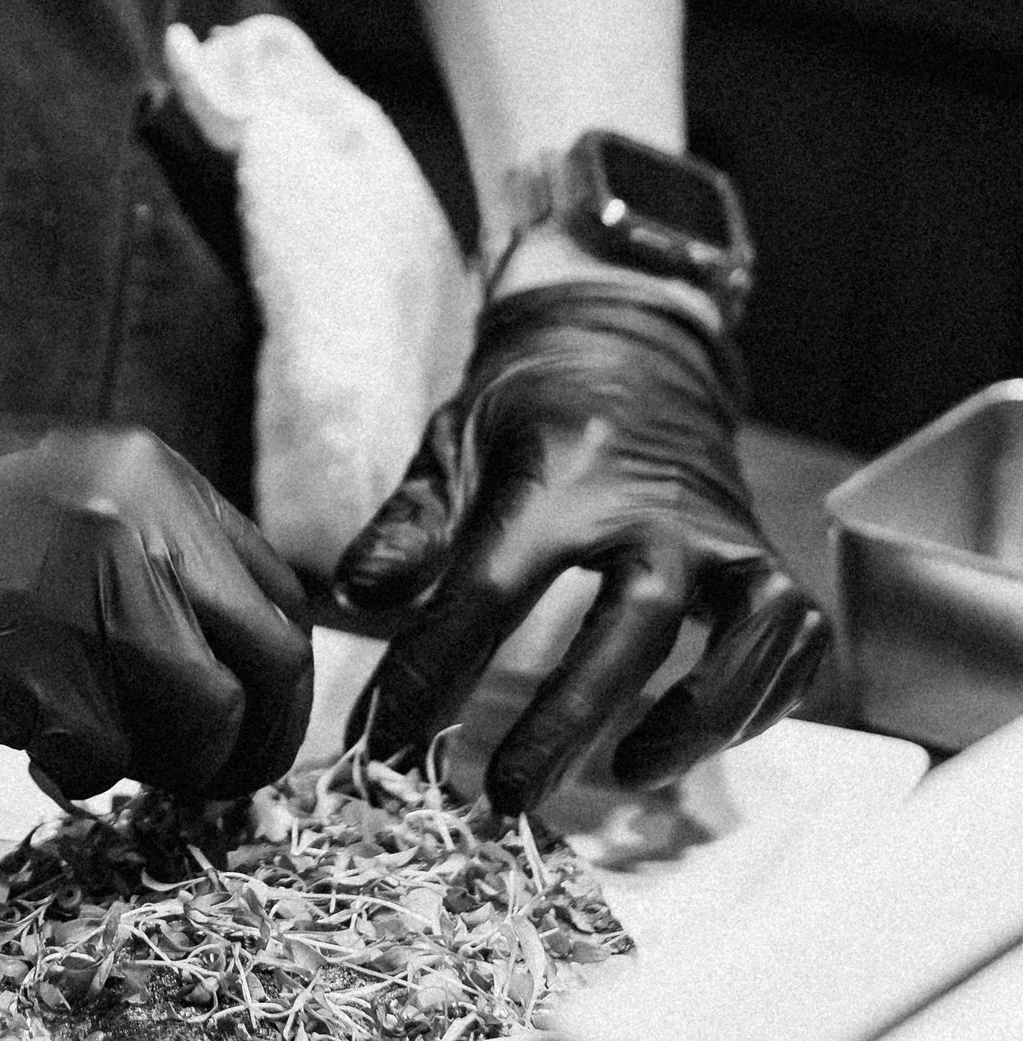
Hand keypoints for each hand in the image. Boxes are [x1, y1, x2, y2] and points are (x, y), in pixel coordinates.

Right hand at [0, 361, 313, 801]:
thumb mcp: (67, 487)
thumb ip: (148, 558)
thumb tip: (214, 669)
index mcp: (156, 475)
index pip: (280, 598)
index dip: (271, 681)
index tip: (241, 723)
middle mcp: (144, 523)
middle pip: (272, 666)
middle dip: (252, 743)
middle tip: (207, 776)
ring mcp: (94, 592)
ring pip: (205, 723)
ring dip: (165, 764)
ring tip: (97, 747)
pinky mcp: (33, 666)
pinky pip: (103, 759)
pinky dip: (74, 772)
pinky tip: (27, 739)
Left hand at [334, 284, 830, 814]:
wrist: (627, 350)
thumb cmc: (526, 416)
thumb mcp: (451, 445)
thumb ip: (410, 524)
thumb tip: (355, 594)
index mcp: (556, 472)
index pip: (489, 585)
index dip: (432, 672)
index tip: (385, 746)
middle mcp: (652, 504)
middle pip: (630, 622)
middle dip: (569, 719)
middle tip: (507, 797)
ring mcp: (721, 533)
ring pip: (736, 635)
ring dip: (691, 721)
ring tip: (624, 777)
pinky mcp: (767, 560)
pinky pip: (791, 640)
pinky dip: (758, 700)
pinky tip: (696, 739)